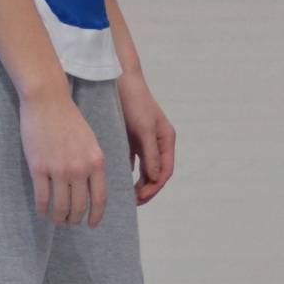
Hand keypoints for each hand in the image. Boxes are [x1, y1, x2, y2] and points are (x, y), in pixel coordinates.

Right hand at [18, 89, 108, 226]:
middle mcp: (80, 169)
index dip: (96, 215)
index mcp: (96, 161)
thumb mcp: (90, 142)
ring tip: (57, 219)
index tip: (92, 224)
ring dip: (59, 218)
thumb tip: (92, 188)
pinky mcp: (39, 168)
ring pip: (60, 206)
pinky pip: (42, 198)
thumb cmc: (69, 119)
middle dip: (75, 219)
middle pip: (79, 206)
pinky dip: (43, 209)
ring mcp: (59, 170)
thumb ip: (92, 164)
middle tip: (70, 222)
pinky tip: (42, 211)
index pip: (99, 198)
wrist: (48, 101)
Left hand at [117, 70, 176, 204]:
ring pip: (144, 169)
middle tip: (131, 202)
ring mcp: (145, 141)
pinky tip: (117, 180)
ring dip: (137, 183)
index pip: (164, 171)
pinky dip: (127, 172)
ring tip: (125, 196)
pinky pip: (131, 161)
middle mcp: (158, 142)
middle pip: (155, 173)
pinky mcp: (131, 139)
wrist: (119, 80)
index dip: (154, 187)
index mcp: (166, 140)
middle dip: (146, 189)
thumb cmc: (134, 102)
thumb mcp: (144, 128)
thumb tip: (154, 178)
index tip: (140, 198)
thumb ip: (150, 154)